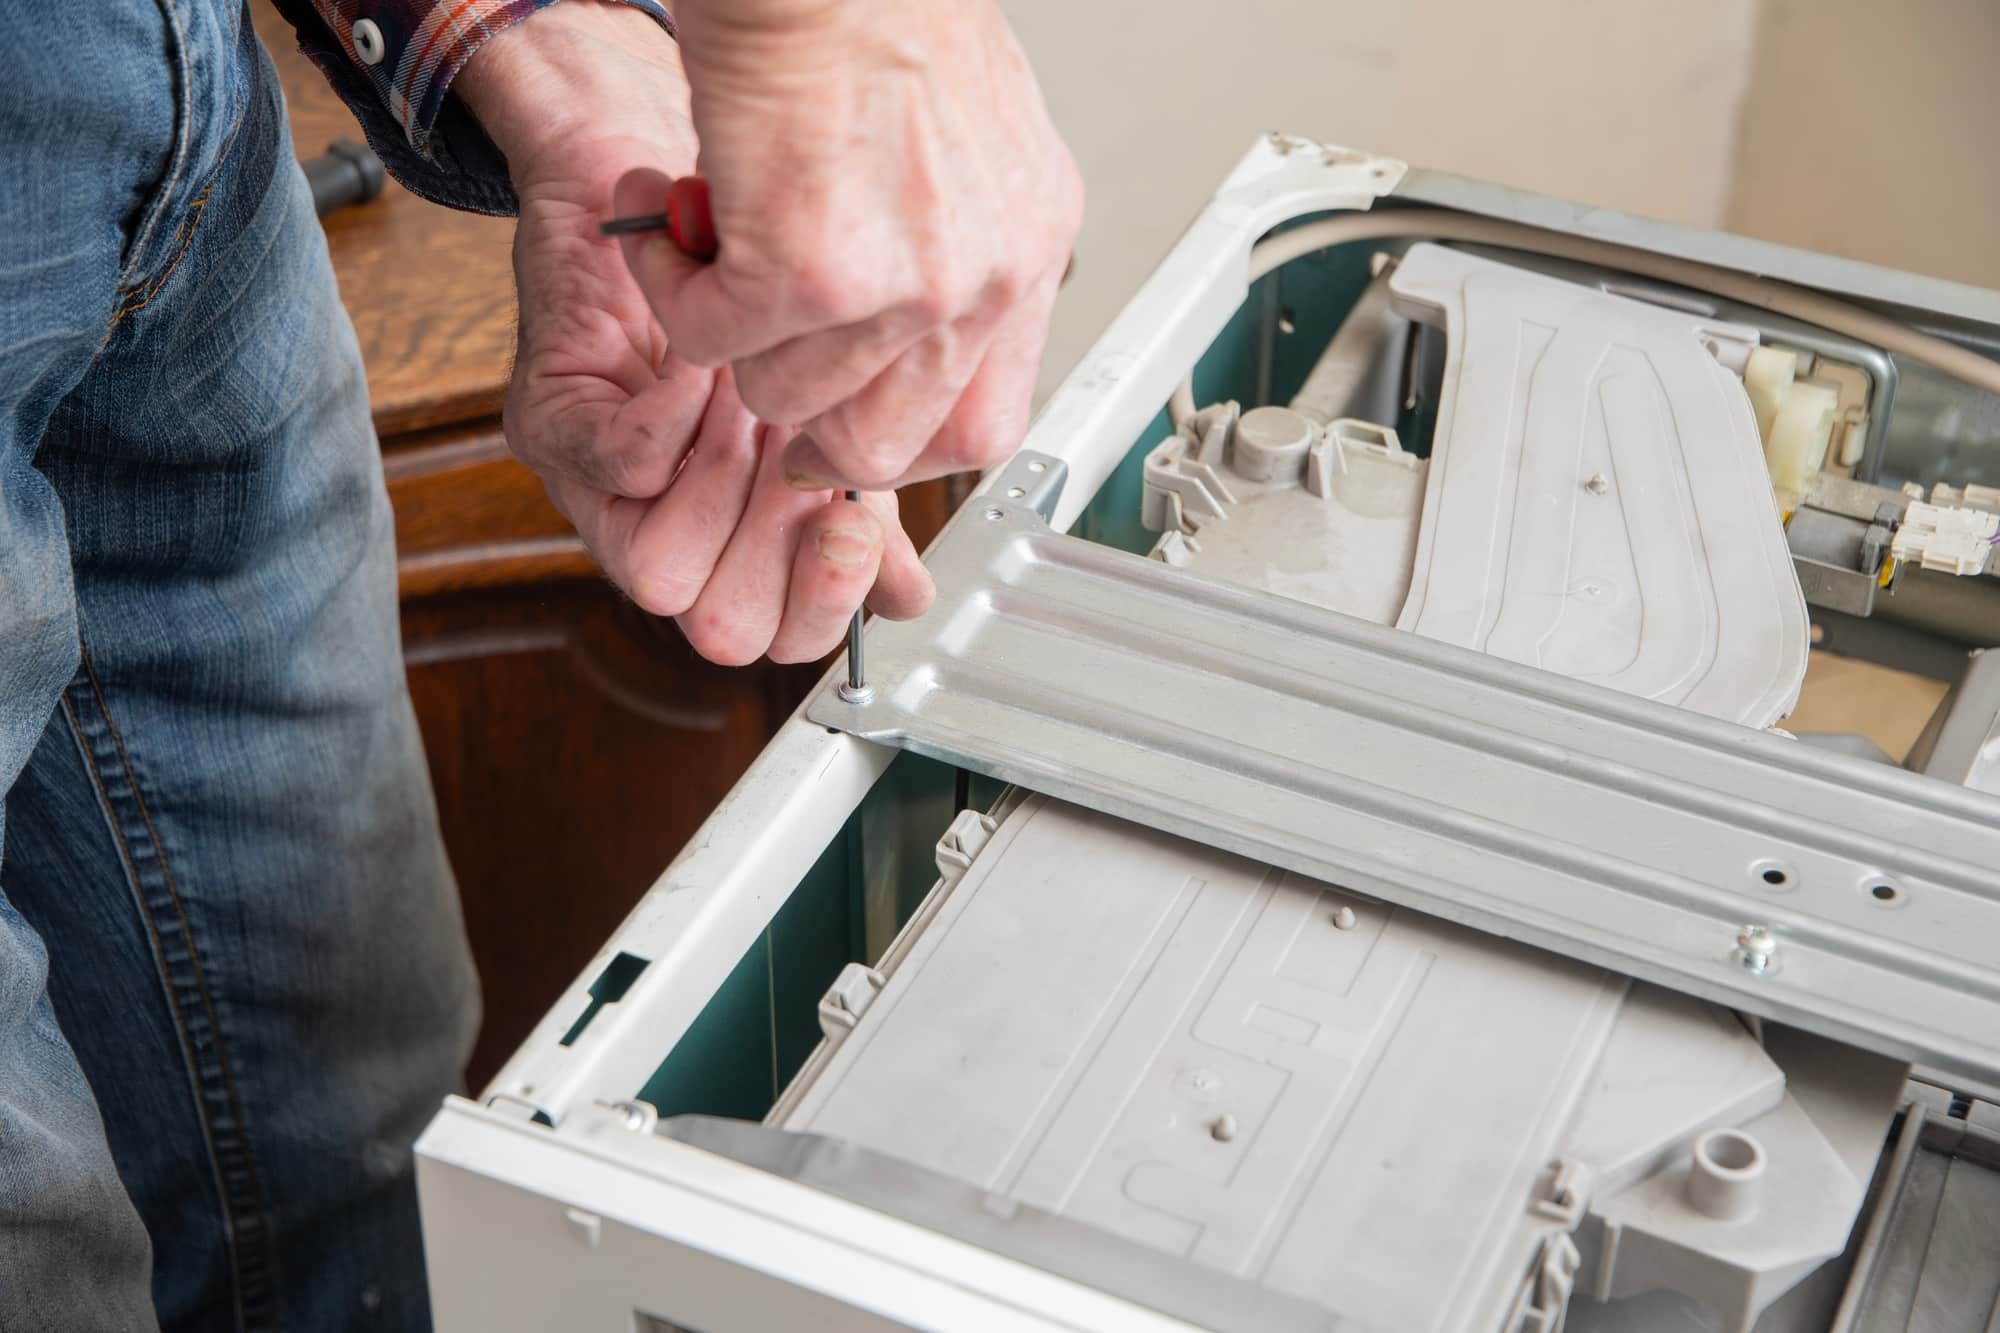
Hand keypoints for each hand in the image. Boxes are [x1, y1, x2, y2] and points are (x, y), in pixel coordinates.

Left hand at [458, 2, 931, 664]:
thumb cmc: (740, 264)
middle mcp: (673, 521)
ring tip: (765, 405)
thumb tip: (912, 592)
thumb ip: (871, 491)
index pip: (790, 631)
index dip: (831, 600)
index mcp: (750, 527)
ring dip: (728, 488)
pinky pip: (622, 466)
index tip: (860, 529)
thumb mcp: (830, 390)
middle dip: (785, 564)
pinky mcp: (550, 421)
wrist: (640, 151)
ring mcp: (602, 486)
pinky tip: (708, 354)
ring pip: (662, 571)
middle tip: (817, 495)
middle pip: (728, 629)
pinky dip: (675, 410)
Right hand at [620, 0, 1083, 490]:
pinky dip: (672, 292)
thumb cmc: (880, 5)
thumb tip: (913, 317)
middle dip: (805, 428)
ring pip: (783, 395)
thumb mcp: (973, 140)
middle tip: (758, 374)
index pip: (983, 422)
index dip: (903, 446)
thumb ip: (957, 240)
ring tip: (710, 254)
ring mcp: (901, 290)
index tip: (849, 432)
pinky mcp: (806, 274)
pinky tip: (674, 233)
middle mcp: (981, 281)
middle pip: (885, 443)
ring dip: (729, 336)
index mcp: (1027, 249)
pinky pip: (711, 340)